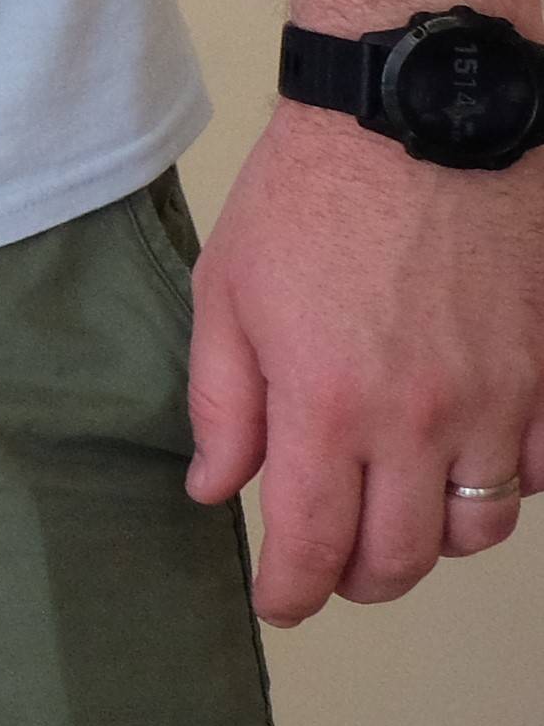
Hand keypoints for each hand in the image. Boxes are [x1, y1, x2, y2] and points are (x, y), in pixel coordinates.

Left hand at [185, 102, 543, 621]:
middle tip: (331, 570)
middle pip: (403, 557)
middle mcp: (420, 420)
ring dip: (432, 541)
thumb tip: (214, 489)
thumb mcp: (228, 294)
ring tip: (391, 516)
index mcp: (327, 405)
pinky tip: (459, 462)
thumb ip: (222, 404)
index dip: (291, 591)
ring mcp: (497, 402)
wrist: (418, 122)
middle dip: (360, 581)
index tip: (277, 603)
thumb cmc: (311, 198)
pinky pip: (537, 475)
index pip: (314, 543)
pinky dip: (500, 488)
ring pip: (478, 529)